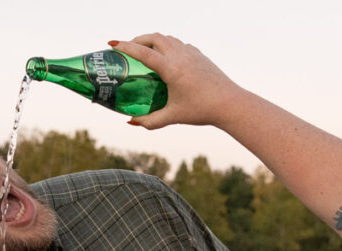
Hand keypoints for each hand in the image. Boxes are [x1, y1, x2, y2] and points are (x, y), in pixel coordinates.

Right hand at [107, 33, 246, 129]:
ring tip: (144, 51)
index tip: (112, 44)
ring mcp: (191, 53)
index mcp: (171, 68)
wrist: (230, 103)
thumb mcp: (172, 117)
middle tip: (127, 48)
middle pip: (154, 38)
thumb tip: (131, 122)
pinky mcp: (199, 55)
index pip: (143, 52)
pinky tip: (166, 58)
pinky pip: (179, 44)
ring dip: (153, 41)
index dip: (125, 47)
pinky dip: (167, 46)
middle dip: (138, 39)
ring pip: (167, 39)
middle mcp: (180, 55)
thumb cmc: (201, 111)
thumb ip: (150, 121)